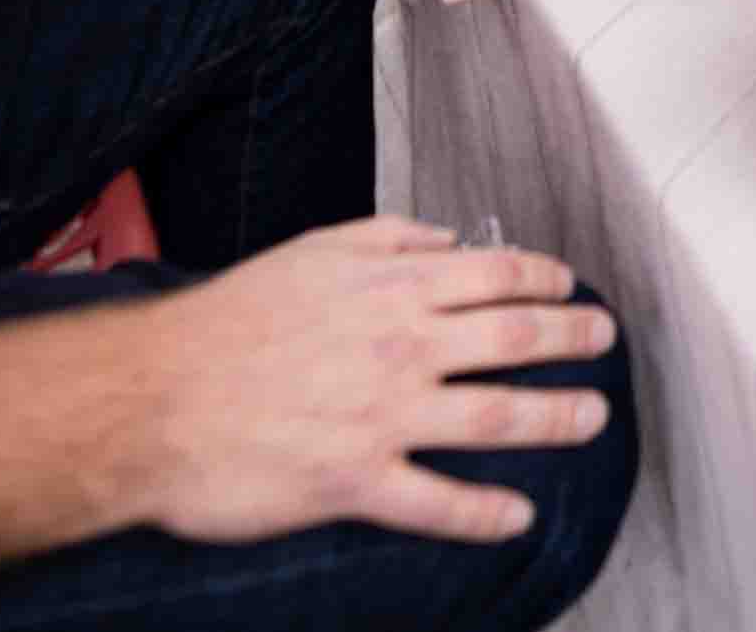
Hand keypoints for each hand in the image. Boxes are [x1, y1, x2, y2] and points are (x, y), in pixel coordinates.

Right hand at [122, 218, 618, 544]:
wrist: (150, 396)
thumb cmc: (226, 322)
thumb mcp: (310, 251)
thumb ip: (386, 238)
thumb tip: (446, 237)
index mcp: (391, 287)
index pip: (498, 276)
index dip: (547, 281)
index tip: (573, 288)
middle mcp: (401, 347)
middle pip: (517, 341)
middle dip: (574, 341)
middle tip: (605, 343)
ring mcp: (383, 416)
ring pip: (497, 418)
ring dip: (557, 419)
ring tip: (592, 419)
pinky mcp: (355, 481)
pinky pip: (438, 503)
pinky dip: (485, 514)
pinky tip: (518, 517)